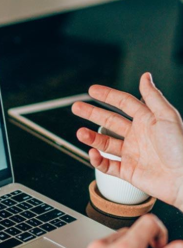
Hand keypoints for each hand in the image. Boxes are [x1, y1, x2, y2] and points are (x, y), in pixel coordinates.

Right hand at [72, 72, 182, 209]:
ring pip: (105, 142)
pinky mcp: (128, 171)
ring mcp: (131, 153)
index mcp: (147, 121)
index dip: (108, 96)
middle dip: (92, 113)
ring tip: (80, 133)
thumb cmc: (181, 147)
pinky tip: (93, 153)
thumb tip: (145, 76)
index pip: (124, 103)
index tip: (92, 90)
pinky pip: (108, 165)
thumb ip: (153, 97)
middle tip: (76, 108)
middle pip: (109, 121)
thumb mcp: (167, 117)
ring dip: (91, 137)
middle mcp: (137, 136)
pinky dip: (98, 160)